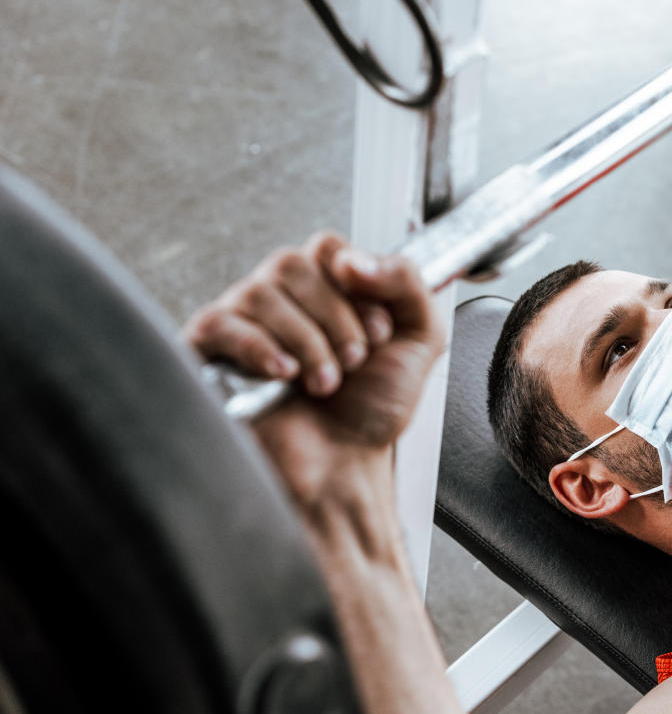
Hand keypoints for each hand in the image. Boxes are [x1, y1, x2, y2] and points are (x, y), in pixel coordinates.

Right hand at [183, 231, 445, 502]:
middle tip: (354, 360)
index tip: (378, 330)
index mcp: (324, 289)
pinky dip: (260, 348)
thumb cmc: (371, 410)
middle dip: (335, 316)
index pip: (326, 247)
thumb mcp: (419, 338)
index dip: (356, 281)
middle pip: (291, 262)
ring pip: (260, 292)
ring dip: (308, 342)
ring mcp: (241, 323)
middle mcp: (279, 299)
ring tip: (324, 383)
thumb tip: (352, 257)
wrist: (342, 466)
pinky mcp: (209, 353)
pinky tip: (283, 375)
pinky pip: (221, 324)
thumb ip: (408, 281)